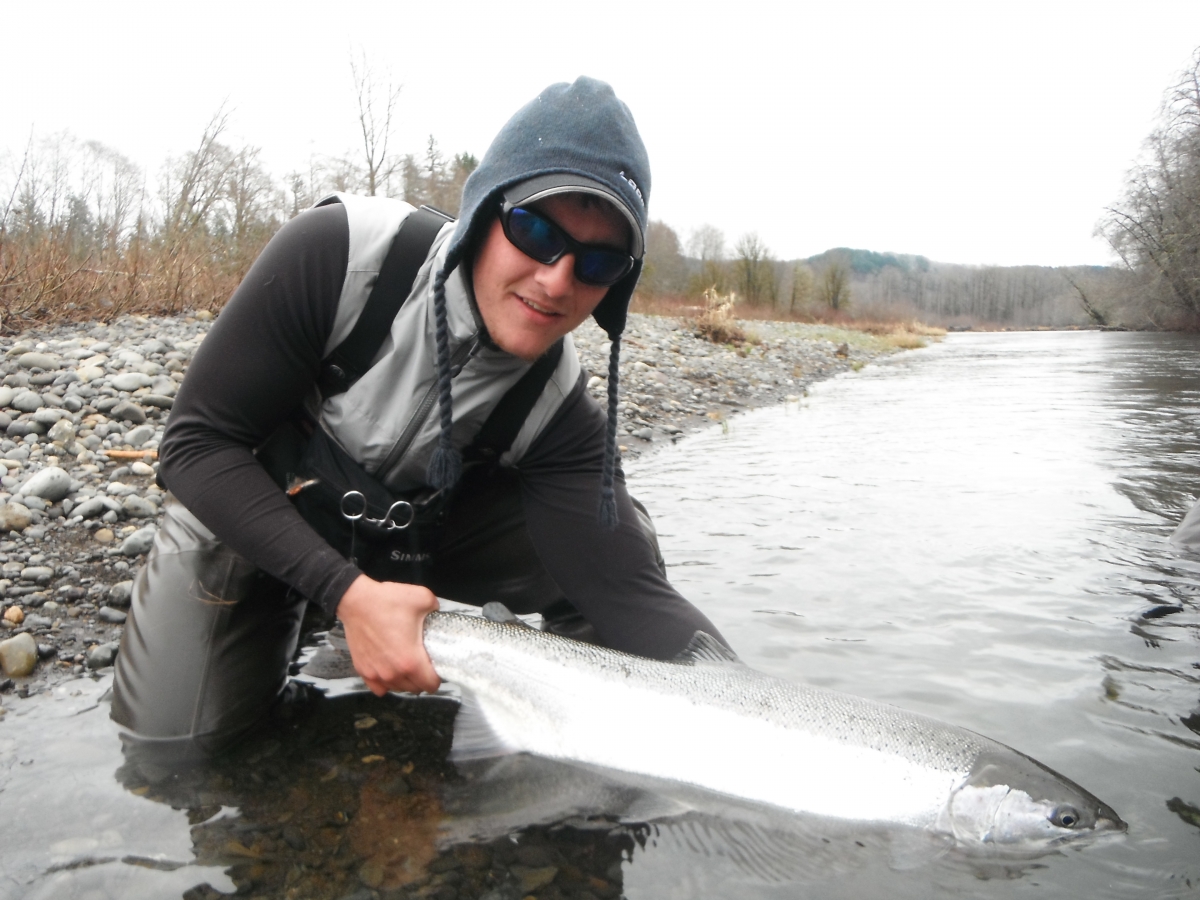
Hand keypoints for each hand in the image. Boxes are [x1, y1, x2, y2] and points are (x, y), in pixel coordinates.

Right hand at [337, 574, 440, 696]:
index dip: (437, 677)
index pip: (431, 685)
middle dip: (422, 678)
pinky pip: (379, 687)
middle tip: (422, 661)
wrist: (356, 601)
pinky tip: (389, 669)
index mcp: (411, 660)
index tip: (436, 666)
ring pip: (397, 688)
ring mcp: (376, 673)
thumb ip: (436, 609)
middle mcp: (393, 672)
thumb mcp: (422, 598)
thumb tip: (437, 614)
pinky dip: (386, 682)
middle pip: (415, 689)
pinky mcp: (363, 670)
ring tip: (405, 663)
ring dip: (404, 680)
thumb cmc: (386, 601)